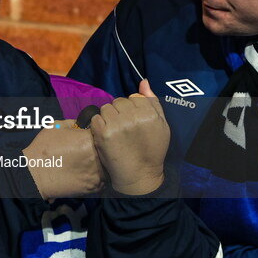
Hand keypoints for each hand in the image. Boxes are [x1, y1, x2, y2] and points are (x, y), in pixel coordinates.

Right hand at [23, 119, 104, 198]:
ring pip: (108, 166)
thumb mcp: (56, 126)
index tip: (89, 138)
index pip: (103, 132)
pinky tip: (86, 173)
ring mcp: (97, 173)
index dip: (96, 134)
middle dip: (100, 149)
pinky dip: (97, 177)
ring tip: (87, 163)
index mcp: (88, 139)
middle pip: (108, 150)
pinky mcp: (93, 187)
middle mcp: (96, 156)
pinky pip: (103, 180)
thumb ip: (74, 123)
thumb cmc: (43, 149)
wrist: (34, 174)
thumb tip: (83, 124)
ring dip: (101, 164)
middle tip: (87, 151)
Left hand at [89, 79, 168, 194]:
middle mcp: (133, 116)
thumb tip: (143, 81)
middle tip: (124, 128)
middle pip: (119, 101)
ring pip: (106, 108)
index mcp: (149, 112)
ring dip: (108, 117)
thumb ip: (153, 101)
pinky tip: (106, 136)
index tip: (134, 122)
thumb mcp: (161, 125)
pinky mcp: (102, 133)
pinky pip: (95, 118)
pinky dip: (98, 126)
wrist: (140, 175)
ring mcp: (117, 124)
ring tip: (116, 132)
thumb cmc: (152, 149)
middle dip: (120, 112)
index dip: (133, 109)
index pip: (134, 97)